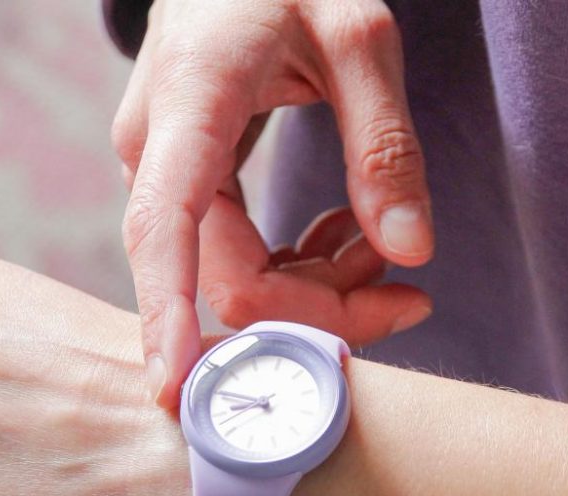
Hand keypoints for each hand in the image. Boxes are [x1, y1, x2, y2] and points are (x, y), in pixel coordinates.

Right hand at [112, 0, 434, 406]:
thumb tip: (410, 251)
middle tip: (409, 293)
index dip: (168, 315)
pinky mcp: (188, 185)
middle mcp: (156, 151)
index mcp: (190, 104)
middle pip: (225, 279)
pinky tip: (346, 230)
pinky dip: (299, 264)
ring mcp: (165, 172)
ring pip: (235, 278)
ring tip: (382, 241)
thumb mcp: (360, 35)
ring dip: (318, 287)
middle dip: (321, 307)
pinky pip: (237, 256)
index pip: (165, 228)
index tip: (177, 389)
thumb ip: (385, 144)